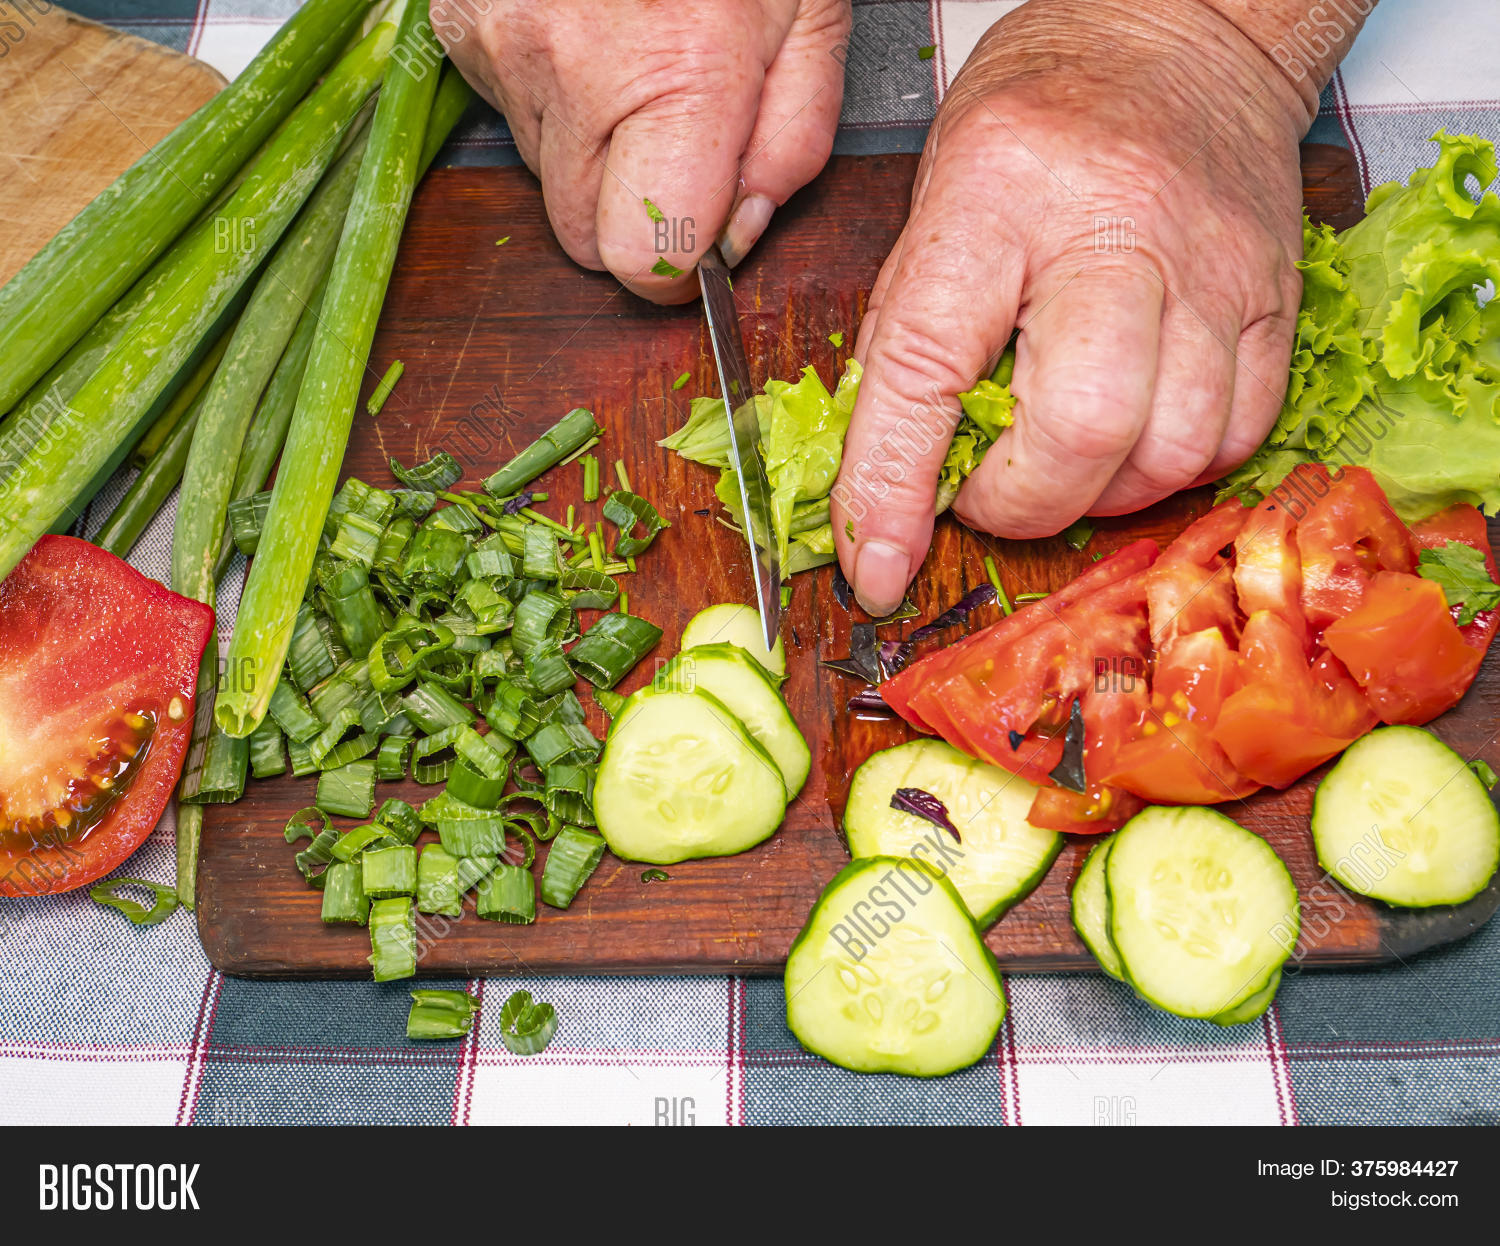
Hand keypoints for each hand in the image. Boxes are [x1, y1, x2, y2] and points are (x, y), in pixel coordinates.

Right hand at [431, 0, 850, 302]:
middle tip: (678, 132)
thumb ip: (790, 145)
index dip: (680, 261)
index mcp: (676, 74)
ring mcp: (502, 43)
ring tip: (637, 58)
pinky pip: (507, 115)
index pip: (644, 259)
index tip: (702, 230)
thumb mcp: (810, 17)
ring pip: (544, 178)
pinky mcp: (459, 24)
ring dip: (595, 149)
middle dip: (634, 211)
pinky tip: (592, 35)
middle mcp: (572, 68)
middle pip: (584, 239)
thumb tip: (737, 237)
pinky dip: (552, 99)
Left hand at [831, 0, 1313, 614]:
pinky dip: (1173, 470)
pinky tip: (1134, 439)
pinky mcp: (1274, 299)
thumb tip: (887, 482)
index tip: (875, 568)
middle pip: (1081, 430)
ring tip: (1060, 459)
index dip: (891, 489)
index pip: (926, 370)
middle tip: (988, 489)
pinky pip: (1237, 436)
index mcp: (995, 199)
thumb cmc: (1042, 116)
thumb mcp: (938, 200)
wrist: (1178, 35)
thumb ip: (914, 337)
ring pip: (1170, 452)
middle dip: (1019, 503)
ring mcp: (1212, 267)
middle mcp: (1116, 232)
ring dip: (1099, 493)